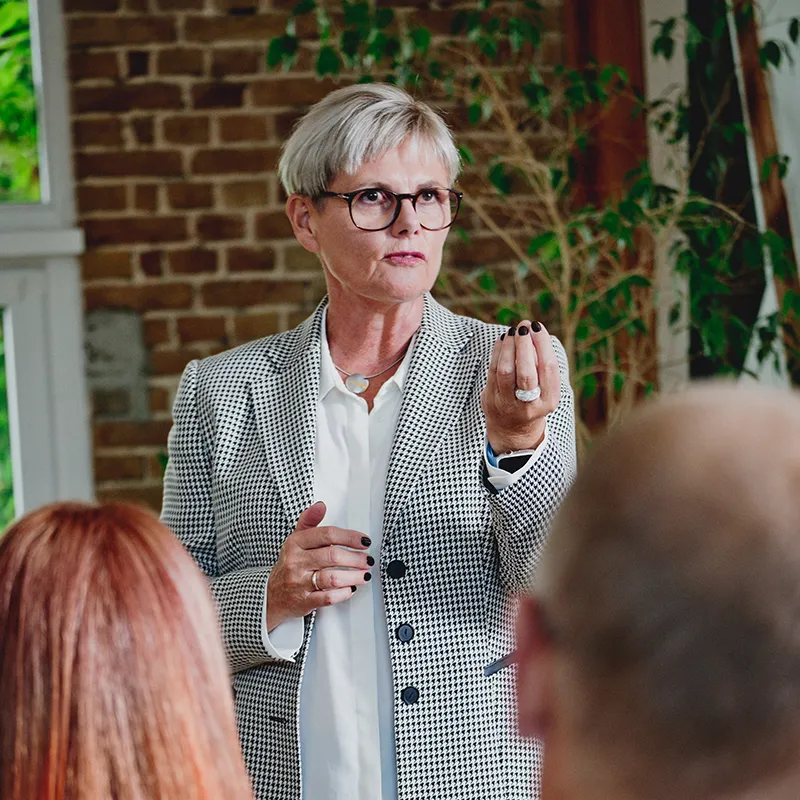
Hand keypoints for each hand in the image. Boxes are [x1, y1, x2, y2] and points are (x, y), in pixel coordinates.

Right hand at [266, 501, 372, 631]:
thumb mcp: (296, 540)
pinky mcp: (304, 601)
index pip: (327, 534)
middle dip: (355, 558)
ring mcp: (299, 582)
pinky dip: (343, 593)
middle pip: (332, 556)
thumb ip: (309, 521)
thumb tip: (320, 505)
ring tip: (364, 574)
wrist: (272, 595)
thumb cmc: (290, 565)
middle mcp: (296, 562)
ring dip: (354, 577)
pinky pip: (328, 598)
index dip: (349, 537)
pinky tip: (351, 588)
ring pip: (332, 578)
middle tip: (367, 560)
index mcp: (295, 543)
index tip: (363, 541)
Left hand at [481, 320, 560, 453]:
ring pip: (505, 372)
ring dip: (508, 347)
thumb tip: (532, 331)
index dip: (542, 345)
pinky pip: (492, 372)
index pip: (548, 369)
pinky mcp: (490, 401)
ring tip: (512, 331)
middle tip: (524, 327)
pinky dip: (497, 353)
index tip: (537, 327)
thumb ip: (540, 365)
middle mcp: (529, 405)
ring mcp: (508, 404)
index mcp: (549, 400)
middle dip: (524, 346)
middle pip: (526, 373)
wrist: (513, 430)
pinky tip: (502, 340)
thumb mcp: (545, 389)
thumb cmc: (533, 400)